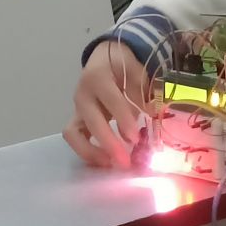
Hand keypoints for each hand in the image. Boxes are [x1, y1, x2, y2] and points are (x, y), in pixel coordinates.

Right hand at [63, 41, 151, 169]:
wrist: (105, 60)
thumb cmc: (123, 67)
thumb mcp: (136, 73)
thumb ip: (142, 95)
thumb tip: (152, 119)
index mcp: (98, 77)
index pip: (111, 100)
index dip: (123, 120)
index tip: (136, 139)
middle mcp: (83, 93)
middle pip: (91, 120)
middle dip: (108, 143)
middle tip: (125, 161)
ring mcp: (77, 108)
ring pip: (73, 133)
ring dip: (91, 152)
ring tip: (111, 165)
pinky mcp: (77, 120)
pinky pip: (74, 138)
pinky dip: (87, 152)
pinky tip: (105, 162)